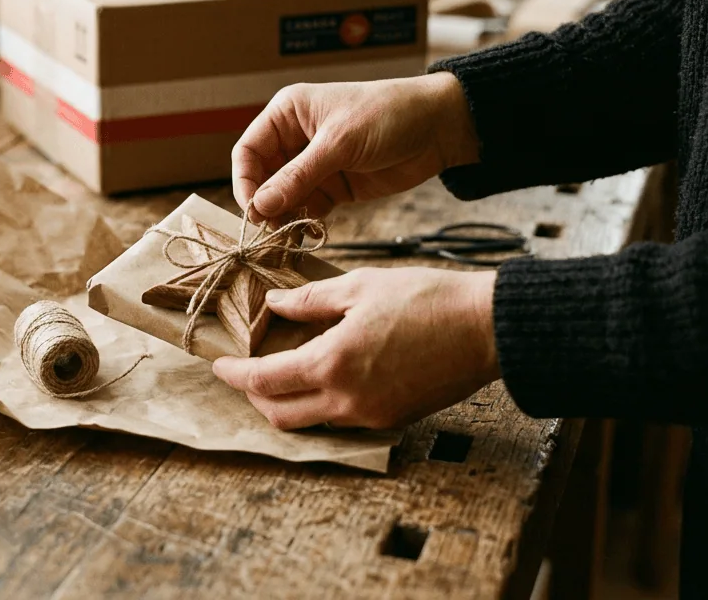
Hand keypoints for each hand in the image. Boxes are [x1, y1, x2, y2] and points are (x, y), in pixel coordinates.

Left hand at [212, 267, 499, 430]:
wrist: (488, 329)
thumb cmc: (426, 299)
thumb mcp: (360, 287)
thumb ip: (311, 301)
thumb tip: (275, 305)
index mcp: (333, 363)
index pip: (266, 380)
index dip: (236, 374)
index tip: (219, 363)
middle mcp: (348, 400)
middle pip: (281, 415)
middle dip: (254, 397)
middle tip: (243, 373)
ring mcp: (372, 416)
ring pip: (311, 422)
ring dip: (286, 403)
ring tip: (278, 373)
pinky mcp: (394, 419)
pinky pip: (341, 420)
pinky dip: (319, 404)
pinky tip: (321, 377)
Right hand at [232, 72, 479, 221]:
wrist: (438, 127)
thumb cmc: (387, 116)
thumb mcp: (339, 144)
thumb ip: (298, 177)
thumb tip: (259, 206)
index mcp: (288, 113)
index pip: (248, 150)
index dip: (245, 180)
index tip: (252, 210)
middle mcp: (295, 138)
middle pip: (262, 177)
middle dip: (264, 203)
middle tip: (269, 230)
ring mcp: (314, 164)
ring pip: (283, 197)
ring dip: (282, 217)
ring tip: (288, 236)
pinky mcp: (333, 186)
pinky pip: (307, 207)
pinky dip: (304, 222)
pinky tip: (308, 234)